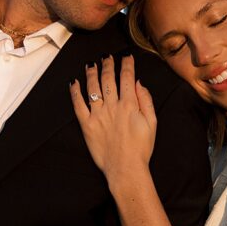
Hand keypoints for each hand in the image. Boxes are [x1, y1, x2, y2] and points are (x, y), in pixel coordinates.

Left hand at [70, 55, 156, 186]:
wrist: (126, 169)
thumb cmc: (141, 148)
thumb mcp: (152, 123)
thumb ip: (146, 100)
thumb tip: (139, 83)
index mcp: (129, 105)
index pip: (127, 77)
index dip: (126, 64)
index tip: (126, 57)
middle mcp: (112, 107)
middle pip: (108, 79)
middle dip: (108, 64)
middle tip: (107, 57)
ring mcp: (98, 115)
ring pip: (92, 88)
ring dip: (91, 73)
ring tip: (91, 64)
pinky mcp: (87, 125)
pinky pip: (78, 105)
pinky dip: (75, 92)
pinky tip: (74, 83)